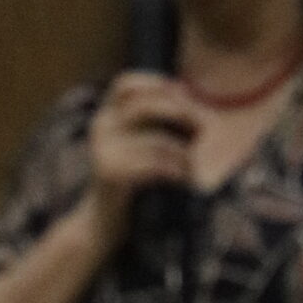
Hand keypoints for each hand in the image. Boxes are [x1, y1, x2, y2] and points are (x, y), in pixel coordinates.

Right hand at [86, 72, 200, 251]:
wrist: (103, 219)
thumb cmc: (129, 180)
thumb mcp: (137, 145)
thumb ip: (154, 123)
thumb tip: (189, 101)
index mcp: (107, 115)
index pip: (125, 85)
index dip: (155, 83)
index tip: (184, 91)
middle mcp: (101, 127)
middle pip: (143, 105)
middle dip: (178, 112)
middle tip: (201, 126)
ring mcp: (103, 150)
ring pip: (155, 140)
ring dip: (182, 152)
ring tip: (192, 164)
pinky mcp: (111, 173)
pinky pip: (153, 164)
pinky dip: (175, 170)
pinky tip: (185, 177)